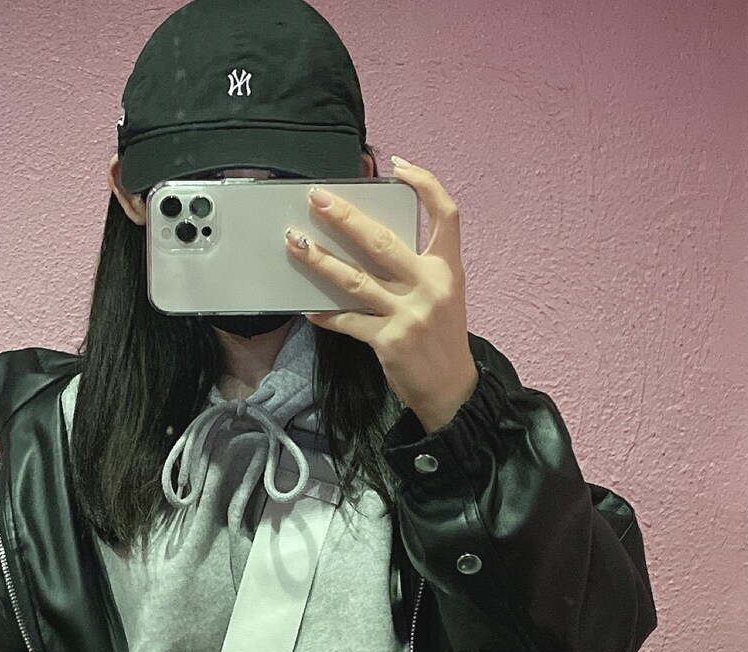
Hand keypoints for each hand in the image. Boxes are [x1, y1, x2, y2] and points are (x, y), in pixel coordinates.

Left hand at [284, 155, 478, 432]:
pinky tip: (306, 306)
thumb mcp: (445, 294)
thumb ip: (417, 267)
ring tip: (295, 243)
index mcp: (448, 269)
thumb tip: (370, 241)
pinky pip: (348, 321)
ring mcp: (408, 314)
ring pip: (356, 279)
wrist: (452, 389)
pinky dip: (326, 314)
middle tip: (316, 198)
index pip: (446, 215)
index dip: (425, 184)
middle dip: (345, 217)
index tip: (400, 166)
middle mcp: (430, 286)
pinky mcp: (388, 341)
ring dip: (321, 260)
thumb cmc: (441, 337)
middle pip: (383, 241)